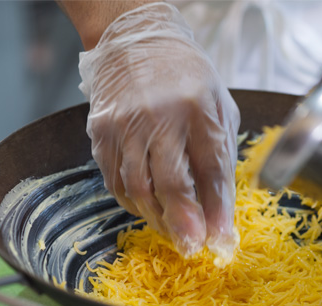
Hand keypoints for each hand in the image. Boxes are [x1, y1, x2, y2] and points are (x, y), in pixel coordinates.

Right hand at [78, 3, 239, 258]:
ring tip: (172, 231)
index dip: (216, 211)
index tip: (220, 241)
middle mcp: (159, 116)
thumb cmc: (187, 78)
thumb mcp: (218, 107)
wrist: (137, 42)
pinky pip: (115, 180)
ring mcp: (124, 125)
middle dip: (183, 225)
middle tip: (191, 249)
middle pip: (170, 185)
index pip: (211, 170)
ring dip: (157, 218)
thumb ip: (220, 155)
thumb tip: (220, 209)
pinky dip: (132, 202)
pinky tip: (147, 207)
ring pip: (138, 189)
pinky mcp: (100, 133)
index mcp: (197, 107)